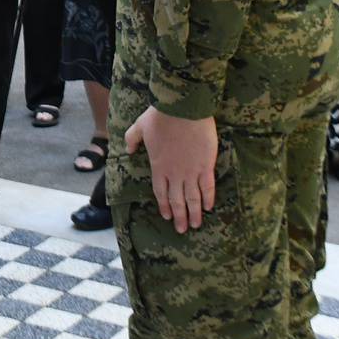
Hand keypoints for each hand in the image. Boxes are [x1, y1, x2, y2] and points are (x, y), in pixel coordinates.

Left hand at [124, 108, 217, 233]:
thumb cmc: (160, 116)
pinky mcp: (206, 165)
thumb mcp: (139, 126)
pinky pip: (207, 186)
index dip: (164, 205)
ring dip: (194, 212)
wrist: (183, 108)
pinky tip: (209, 207)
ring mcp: (191, 171)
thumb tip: (128, 150)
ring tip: (196, 225)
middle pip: (177, 200)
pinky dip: (208, 198)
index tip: (166, 216)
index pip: (160, 192)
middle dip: (179, 216)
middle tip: (182, 230)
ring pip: (193, 198)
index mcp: (158, 167)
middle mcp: (174, 174)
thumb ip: (132, 139)